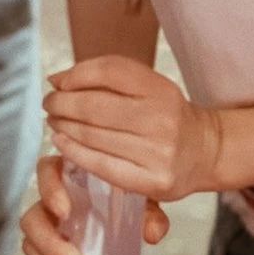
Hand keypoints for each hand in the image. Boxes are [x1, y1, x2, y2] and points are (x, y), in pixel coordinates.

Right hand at [21, 156, 169, 254]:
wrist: (132, 217)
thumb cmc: (130, 197)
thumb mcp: (143, 197)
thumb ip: (149, 211)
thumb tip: (151, 232)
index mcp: (70, 178)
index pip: (46, 171)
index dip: (49, 190)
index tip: (64, 213)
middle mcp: (53, 202)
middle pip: (32, 217)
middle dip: (50, 244)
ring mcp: (50, 228)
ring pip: (31, 245)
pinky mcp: (51, 251)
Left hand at [45, 55, 222, 200]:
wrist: (204, 151)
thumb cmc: (163, 113)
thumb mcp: (145, 85)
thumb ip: (102, 76)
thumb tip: (55, 80)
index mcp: (160, 89)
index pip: (107, 71)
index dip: (75, 75)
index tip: (59, 83)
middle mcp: (161, 119)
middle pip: (93, 106)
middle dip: (61, 104)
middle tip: (49, 104)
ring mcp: (158, 153)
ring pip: (92, 135)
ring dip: (63, 126)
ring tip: (54, 121)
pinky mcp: (153, 182)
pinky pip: (100, 165)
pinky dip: (73, 151)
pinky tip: (61, 142)